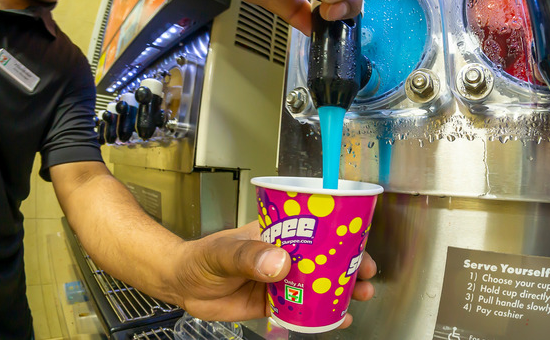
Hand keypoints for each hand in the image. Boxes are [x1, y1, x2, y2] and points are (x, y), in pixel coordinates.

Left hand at [171, 221, 376, 326]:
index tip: (359, 246)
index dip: (341, 236)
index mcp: (277, 234)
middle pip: (325, 258)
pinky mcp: (274, 304)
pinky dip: (321, 315)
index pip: (316, 229)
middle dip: (350, 266)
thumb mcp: (224, 252)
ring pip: (318, 284)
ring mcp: (280, 280)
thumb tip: (279, 263)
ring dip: (340, 290)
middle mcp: (284, 255)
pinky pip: (303, 309)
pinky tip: (334, 320)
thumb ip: (248, 256)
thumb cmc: (201, 257)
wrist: (182, 286)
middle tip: (367, 277)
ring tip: (359, 297)